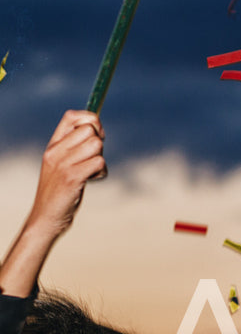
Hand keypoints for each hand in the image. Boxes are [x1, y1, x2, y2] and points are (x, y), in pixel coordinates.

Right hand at [32, 111, 105, 233]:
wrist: (46, 217)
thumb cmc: (60, 191)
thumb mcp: (62, 164)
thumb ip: (74, 147)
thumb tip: (98, 129)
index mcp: (53, 145)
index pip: (72, 116)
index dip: (91, 120)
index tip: (97, 135)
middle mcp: (56, 151)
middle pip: (90, 130)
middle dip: (99, 144)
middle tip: (91, 160)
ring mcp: (62, 164)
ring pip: (97, 145)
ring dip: (101, 160)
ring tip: (90, 173)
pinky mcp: (71, 178)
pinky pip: (99, 163)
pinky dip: (102, 173)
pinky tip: (91, 180)